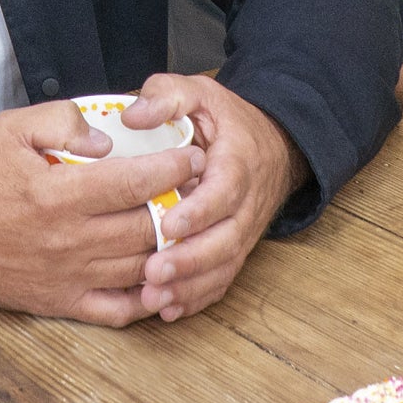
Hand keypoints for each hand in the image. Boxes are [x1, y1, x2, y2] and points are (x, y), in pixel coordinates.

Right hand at [0, 100, 204, 325]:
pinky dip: (148, 298)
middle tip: (203, 187)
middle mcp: (70, 240)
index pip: (135, 182)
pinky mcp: (63, 303)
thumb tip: (108, 139)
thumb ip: (61, 121)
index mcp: (59, 194)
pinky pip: (118, 309)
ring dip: (173, 248)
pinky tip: (162, 276)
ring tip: (190, 226)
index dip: (173, 168)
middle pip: (148, 226)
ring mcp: (70, 277)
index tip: (194, 155)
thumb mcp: (9, 129)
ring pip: (141, 267)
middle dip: (184, 205)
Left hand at [127, 73, 307, 323]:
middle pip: (225, 240)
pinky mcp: (234, 250)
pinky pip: (221, 280)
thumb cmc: (224, 120)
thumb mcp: (199, 92)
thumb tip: (132, 117)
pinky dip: (196, 298)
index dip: (199, 212)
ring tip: (152, 298)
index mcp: (238, 163)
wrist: (271, 145)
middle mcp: (246, 204)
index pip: (224, 192)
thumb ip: (167, 96)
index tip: (169, 225)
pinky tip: (166, 309)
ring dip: (190, 286)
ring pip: (223, 266)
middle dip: (190, 260)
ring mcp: (243, 232)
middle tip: (152, 272)